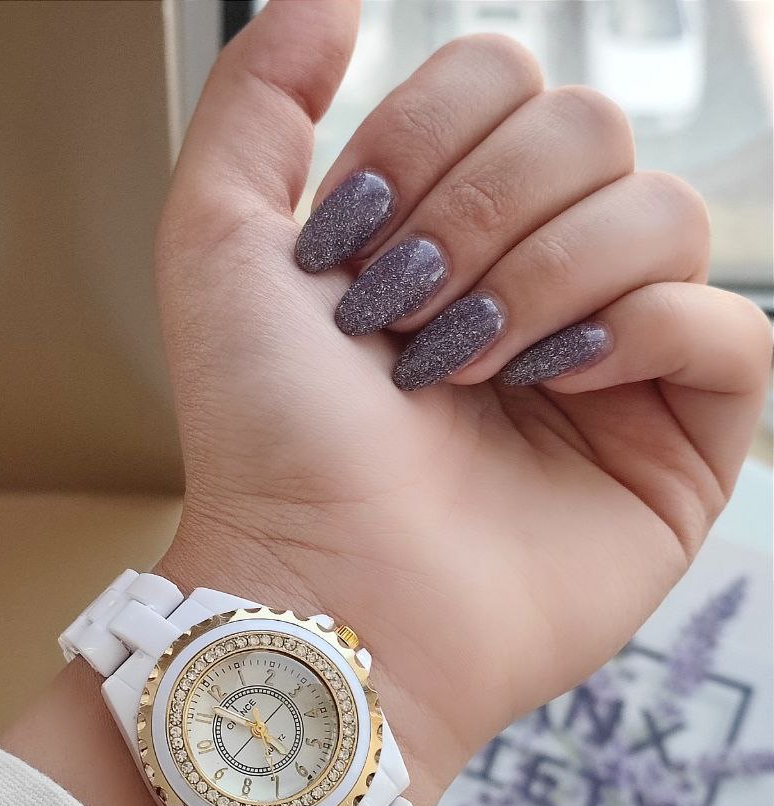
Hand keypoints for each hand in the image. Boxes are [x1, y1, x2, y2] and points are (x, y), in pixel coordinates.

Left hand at [156, 0, 770, 805]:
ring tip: (470, 370)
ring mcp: (616, 365)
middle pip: (593, 130)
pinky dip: (646, 333)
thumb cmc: (266, 439)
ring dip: (551, 276)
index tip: (351, 242)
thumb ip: (257, 99)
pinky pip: (732, 330)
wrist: (318, 589)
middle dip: (485, 212)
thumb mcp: (218, 244)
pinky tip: (560, 383)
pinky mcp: (677, 446)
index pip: (508, 80)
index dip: (432, 136)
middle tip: (407, 320)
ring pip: (667, 214)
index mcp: (453, 227)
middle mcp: (542, 281)